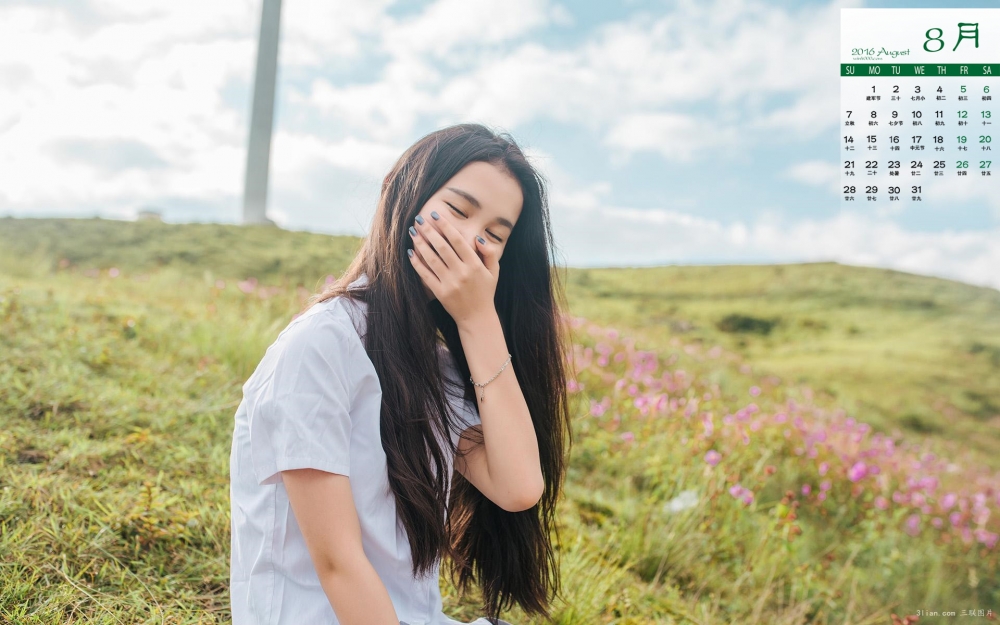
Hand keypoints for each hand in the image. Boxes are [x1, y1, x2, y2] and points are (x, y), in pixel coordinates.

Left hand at [407, 210, 498, 325]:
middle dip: (429, 231)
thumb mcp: (494, 272)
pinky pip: (426, 275)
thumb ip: (490, 253)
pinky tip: (411, 252)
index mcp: (475, 265)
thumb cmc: (485, 292)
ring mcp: (450, 283)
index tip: (436, 216)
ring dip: (421, 244)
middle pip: (442, 247)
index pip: (458, 241)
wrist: (477, 318)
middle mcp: (462, 272)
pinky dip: (417, 263)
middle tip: (419, 219)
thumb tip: (479, 238)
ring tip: (412, 232)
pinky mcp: (440, 293)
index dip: (446, 227)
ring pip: (432, 259)